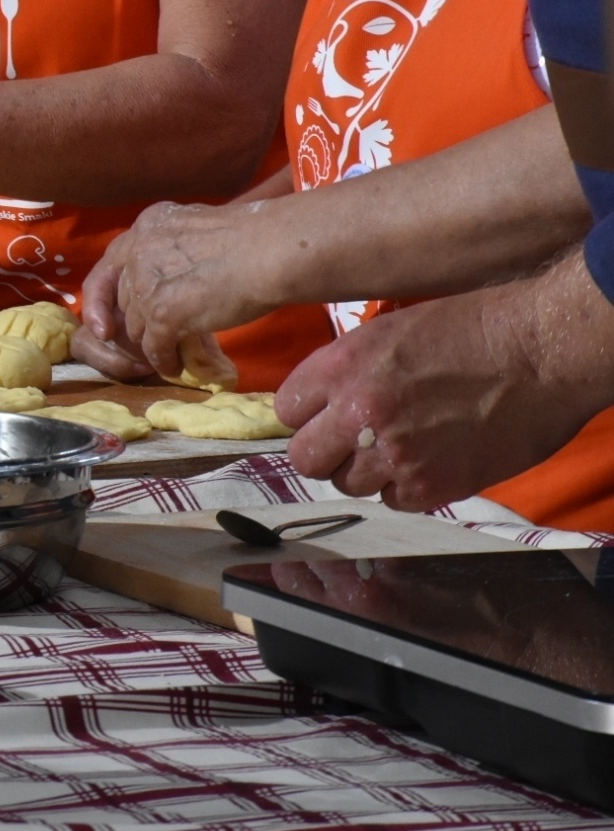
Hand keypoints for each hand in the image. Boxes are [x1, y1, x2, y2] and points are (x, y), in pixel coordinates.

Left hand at [79, 200, 285, 377]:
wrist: (272, 250)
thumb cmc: (254, 238)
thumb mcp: (198, 229)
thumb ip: (174, 248)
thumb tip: (170, 274)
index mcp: (147, 225)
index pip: (110, 264)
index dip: (104, 296)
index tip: (105, 322)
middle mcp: (139, 250)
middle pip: (125, 298)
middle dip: (139, 319)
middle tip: (159, 334)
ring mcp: (147, 283)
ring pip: (136, 326)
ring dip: (152, 342)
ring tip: (171, 352)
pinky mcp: (163, 314)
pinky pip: (153, 348)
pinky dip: (163, 361)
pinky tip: (176, 366)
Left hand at [274, 285, 585, 511]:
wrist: (543, 350)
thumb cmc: (475, 329)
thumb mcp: (390, 332)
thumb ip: (347, 371)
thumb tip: (323, 406)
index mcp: (342, 365)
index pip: (286, 410)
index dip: (307, 415)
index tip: (326, 416)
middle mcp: (357, 411)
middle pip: (304, 458)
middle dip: (326, 452)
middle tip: (354, 442)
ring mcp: (393, 452)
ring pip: (346, 484)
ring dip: (367, 472)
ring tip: (403, 447)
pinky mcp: (431, 485)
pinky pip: (392, 501)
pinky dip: (407, 488)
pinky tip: (431, 461)